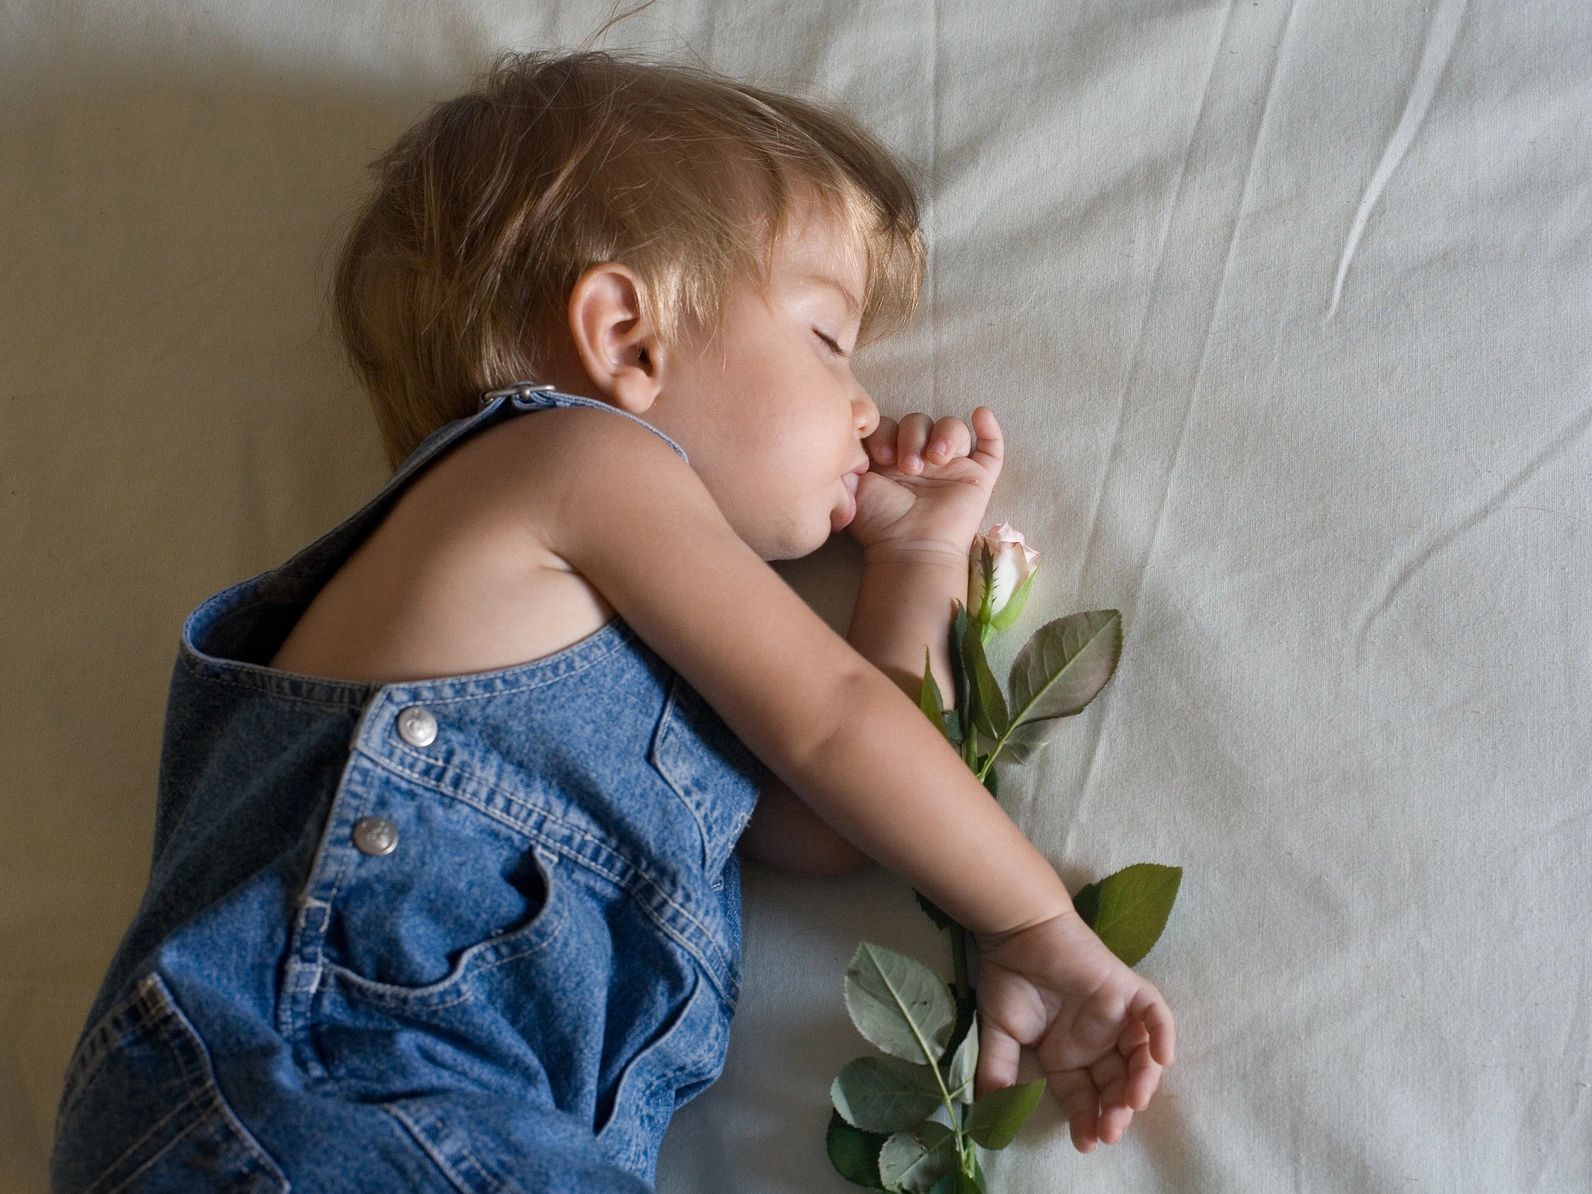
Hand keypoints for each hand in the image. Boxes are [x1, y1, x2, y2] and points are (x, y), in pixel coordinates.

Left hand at [846, 406, 1003, 560]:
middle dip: (912, 436)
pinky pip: (991, 447)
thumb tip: (847, 442)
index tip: (881, 456)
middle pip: (920, 421)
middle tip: (908, 466)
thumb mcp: (854, 487)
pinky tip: (981, 415)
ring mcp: (952, 466)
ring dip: (944, 434)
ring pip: (952, 427)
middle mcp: (921, 457)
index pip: (890, 425)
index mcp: (891, 458)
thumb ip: (849, 462)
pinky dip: (990, 428)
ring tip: (936, 459)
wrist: (910, 547)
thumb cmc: (880, 523)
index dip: (885, 432)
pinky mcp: (978, 477)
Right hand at [970, 911, 1176, 1153]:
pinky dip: (1162, 1034)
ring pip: (1141, 1056)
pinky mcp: (1126, 989)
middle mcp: (1096, 1040)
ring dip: (1141, 1082)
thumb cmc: (1008, 977)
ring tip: (1130, 1104)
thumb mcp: (999, 1034)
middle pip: (1117, 1084)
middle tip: (1108, 1131)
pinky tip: (1163, 1058)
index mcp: (1067, 1054)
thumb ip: (998, 1072)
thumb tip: (989, 1113)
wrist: (1015, 931)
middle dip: (1115, 1111)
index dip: (1087, 1121)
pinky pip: (1154, 1014)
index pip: (1086, 1097)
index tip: (1085, 1144)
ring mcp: (1115, 1015)